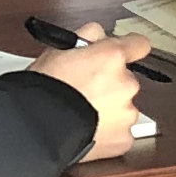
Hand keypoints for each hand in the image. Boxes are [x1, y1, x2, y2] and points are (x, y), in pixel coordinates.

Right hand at [28, 21, 150, 160]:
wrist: (37, 129)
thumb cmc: (43, 90)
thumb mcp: (57, 50)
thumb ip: (86, 37)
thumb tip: (98, 37)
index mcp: (111, 57)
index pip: (138, 44)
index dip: (130, 48)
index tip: (124, 53)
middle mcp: (125, 84)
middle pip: (126, 80)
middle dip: (109, 84)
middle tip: (84, 90)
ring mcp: (127, 114)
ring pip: (123, 107)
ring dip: (108, 109)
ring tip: (80, 113)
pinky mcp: (124, 138)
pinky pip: (120, 132)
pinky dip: (106, 131)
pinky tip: (86, 129)